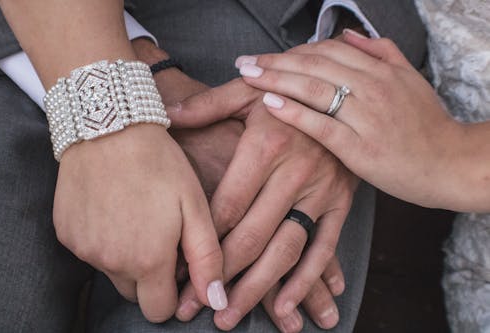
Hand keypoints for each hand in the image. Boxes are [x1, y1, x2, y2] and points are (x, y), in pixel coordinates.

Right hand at [53, 40, 227, 321]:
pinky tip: (114, 208)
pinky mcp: (66, 234)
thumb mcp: (194, 207)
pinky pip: (90, 252)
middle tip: (160, 236)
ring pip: (112, 272)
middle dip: (150, 277)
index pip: (159, 311)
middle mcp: (111, 263)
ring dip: (127, 257)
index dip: (173, 294)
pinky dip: (104, 240)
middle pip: (135, 295)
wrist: (110, 127)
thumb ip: (206, 259)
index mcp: (147, 261)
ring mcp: (84, 249)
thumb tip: (215, 300)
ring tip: (138, 215)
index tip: (178, 265)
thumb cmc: (160, 164)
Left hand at [169, 79, 357, 330]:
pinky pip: (324, 247)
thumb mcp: (249, 90)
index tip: (179, 271)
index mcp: (266, 146)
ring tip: (229, 317)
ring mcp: (321, 191)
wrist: (344, 93)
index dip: (201, 242)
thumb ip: (207, 105)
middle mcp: (294, 173)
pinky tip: (285, 306)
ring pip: (285, 249)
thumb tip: (166, 117)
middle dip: (220, 276)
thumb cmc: (288, 92)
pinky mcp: (341, 203)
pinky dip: (306, 280)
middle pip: (250, 236)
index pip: (226, 207)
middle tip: (193, 308)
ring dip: (257, 288)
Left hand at [235, 32, 473, 210]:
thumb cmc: (426, 124)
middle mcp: (371, 87)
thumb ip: (381, 51)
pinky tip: (270, 104)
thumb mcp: (409, 78)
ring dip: (276, 80)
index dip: (293, 51)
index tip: (267, 56)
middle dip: (274, 62)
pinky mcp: (359, 148)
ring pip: (313, 89)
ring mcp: (365, 117)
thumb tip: (348, 34)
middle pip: (313, 66)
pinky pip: (321, 125)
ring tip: (248, 77)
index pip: (327, 50)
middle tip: (244, 63)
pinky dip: (294, 112)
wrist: (448, 164)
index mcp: (379, 70)